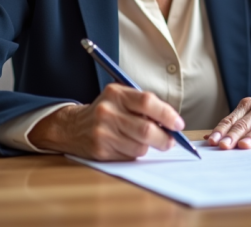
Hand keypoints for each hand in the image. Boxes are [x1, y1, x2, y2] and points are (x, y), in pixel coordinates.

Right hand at [27, 83, 184, 160]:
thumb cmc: (106, 110)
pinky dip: (135, 154)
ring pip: (140, 147)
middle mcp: (107, 112)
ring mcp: (102, 132)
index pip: (147, 102)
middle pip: (146, 129)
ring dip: (148, 147)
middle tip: (170, 141)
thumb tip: (172, 122)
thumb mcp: (121, 97)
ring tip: (144, 141)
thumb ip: (144, 104)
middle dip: (164, 138)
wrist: (72, 127)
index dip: (167, 114)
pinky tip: (127, 146)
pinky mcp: (100, 150)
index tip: (178, 124)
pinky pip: (129, 156)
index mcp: (116, 94)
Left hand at [204, 92, 250, 148]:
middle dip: (232, 136)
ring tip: (242, 146)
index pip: (231, 119)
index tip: (212, 141)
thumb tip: (208, 138)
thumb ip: (233, 125)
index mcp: (248, 105)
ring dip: (250, 137)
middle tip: (223, 146)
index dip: (221, 130)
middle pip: (243, 124)